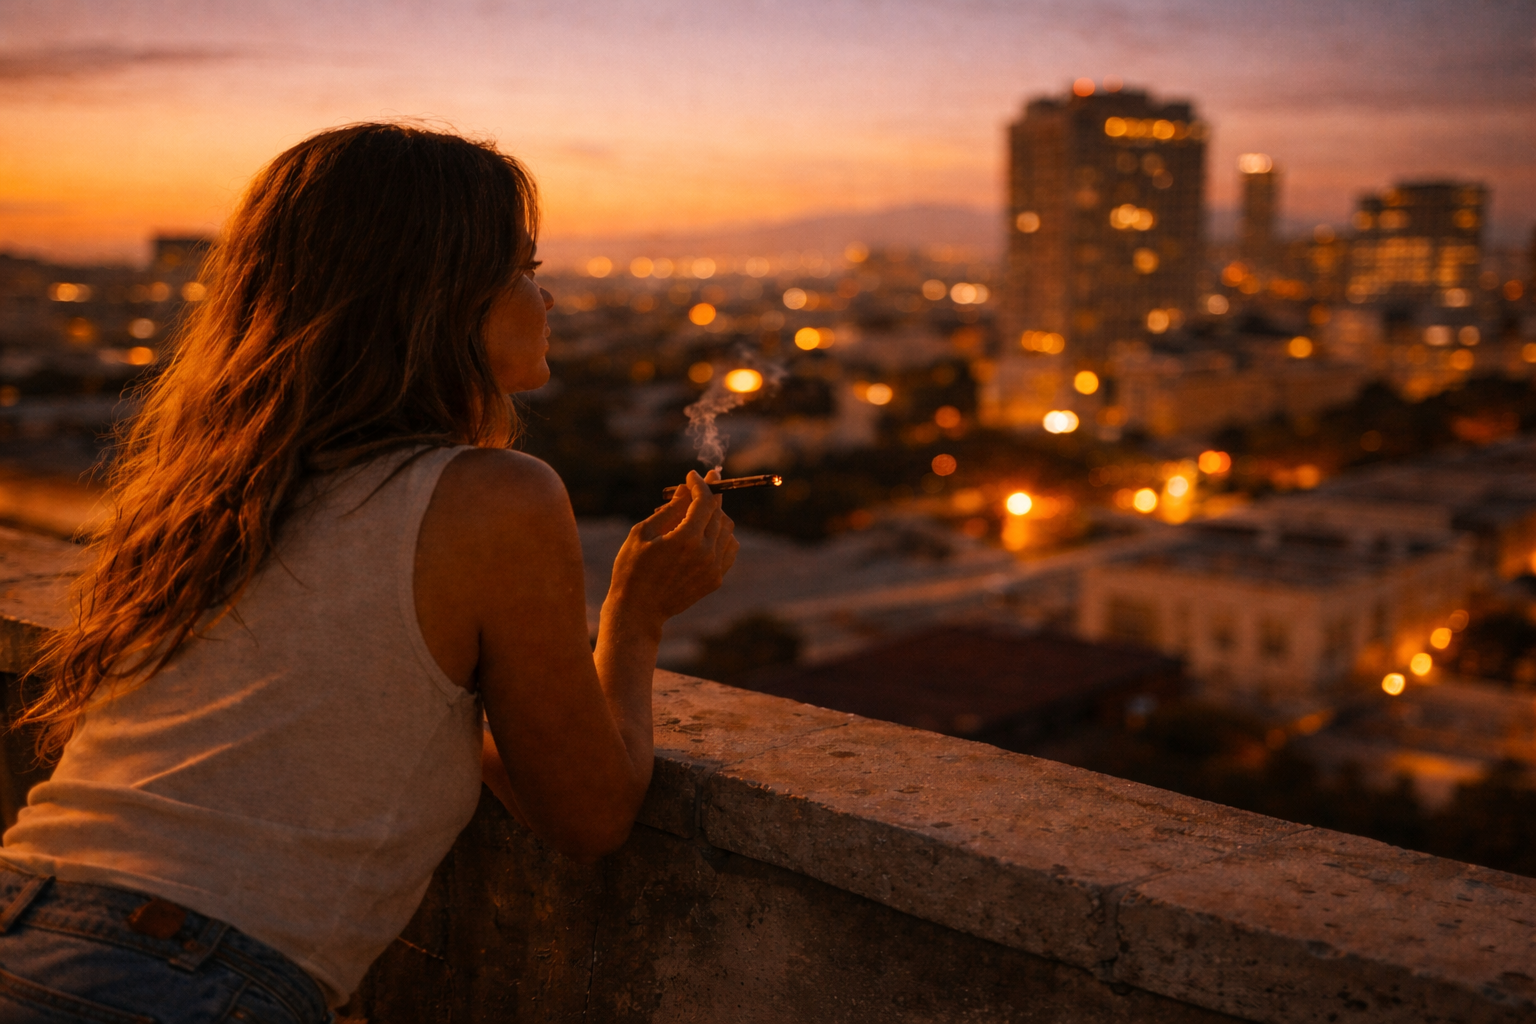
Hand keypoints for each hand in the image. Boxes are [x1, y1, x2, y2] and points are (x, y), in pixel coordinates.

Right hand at [605, 469, 738, 632]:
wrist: (638, 611)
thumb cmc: (632, 569)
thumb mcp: (642, 533)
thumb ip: (669, 509)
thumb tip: (686, 489)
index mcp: (685, 539)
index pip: (705, 501)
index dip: (701, 484)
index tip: (693, 475)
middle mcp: (705, 553)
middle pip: (718, 513)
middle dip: (709, 496)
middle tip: (697, 487)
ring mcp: (713, 569)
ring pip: (727, 530)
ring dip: (715, 516)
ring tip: (695, 514)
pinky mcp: (715, 580)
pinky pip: (729, 549)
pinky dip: (722, 536)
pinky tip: (706, 533)